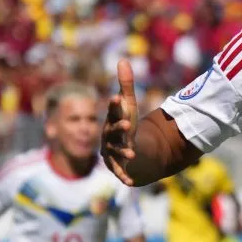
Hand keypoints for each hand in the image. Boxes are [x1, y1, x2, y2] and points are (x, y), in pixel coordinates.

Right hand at [102, 59, 138, 185]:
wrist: (125, 146)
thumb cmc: (124, 123)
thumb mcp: (129, 105)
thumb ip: (126, 85)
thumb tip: (123, 60)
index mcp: (112, 120)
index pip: (113, 111)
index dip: (115, 106)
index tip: (119, 98)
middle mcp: (108, 136)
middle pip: (113, 131)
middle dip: (118, 128)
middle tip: (127, 124)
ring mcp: (111, 151)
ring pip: (116, 151)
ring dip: (123, 151)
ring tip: (133, 152)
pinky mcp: (117, 165)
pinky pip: (119, 170)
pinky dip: (124, 175)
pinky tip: (130, 181)